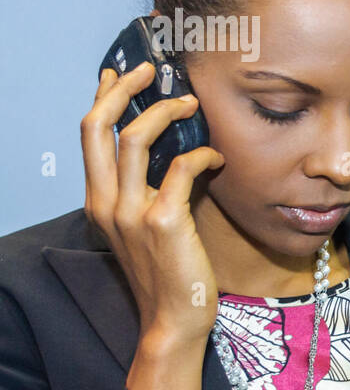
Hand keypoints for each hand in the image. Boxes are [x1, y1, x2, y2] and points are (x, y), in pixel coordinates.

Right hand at [82, 63, 226, 346]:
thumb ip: (151, 190)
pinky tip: (219, 159)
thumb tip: (175, 150)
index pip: (90, 136)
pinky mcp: (163, 221)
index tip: (117, 73)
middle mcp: (106, 203)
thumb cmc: (170, 272)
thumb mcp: (148, 226)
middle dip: (123, 88)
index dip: (102, 98)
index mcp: (99, 202)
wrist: (174, 320)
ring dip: (166, 111)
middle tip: (150, 69)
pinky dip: (203, 155)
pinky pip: (181, 168)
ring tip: (192, 103)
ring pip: (136, 138)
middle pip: (99, 127)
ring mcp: (132, 212)